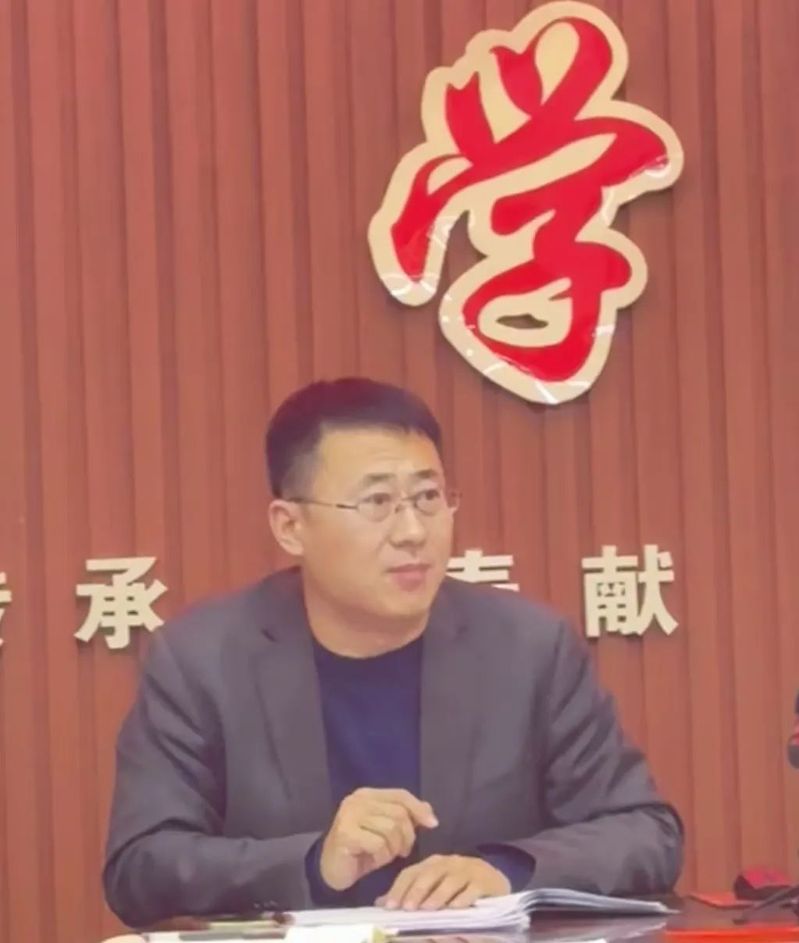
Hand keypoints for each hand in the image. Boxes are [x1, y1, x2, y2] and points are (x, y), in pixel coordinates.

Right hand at [319, 788, 437, 891]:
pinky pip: (378, 843)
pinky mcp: (346, 833)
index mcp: (368, 794)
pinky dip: (381, 856)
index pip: (400, 795)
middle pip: (399, 813)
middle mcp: (357, 800)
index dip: (419, 809)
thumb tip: (428, 810)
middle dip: (407, 836)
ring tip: (383, 855)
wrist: (332, 871)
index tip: (433, 824)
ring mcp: (350, 815)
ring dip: (393, 849)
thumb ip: (405, 818)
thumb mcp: (386, 832)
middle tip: (402, 851)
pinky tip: (372, 860)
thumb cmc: (362, 850)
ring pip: (391, 829)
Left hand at [377, 854, 510, 909]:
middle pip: (429, 874)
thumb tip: (381, 903)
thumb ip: (411, 895)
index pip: (411, 872)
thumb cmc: (460, 888)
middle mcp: (449, 863)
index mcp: (433, 864)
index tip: (389, 906)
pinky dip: (463, 898)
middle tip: (408, 908)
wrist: (495, 883)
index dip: (399, 888)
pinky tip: (455, 908)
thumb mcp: (434, 889)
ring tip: (428, 910)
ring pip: (450, 881)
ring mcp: (468, 870)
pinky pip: (472, 889)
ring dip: (438, 895)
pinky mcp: (486, 880)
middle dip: (416, 891)